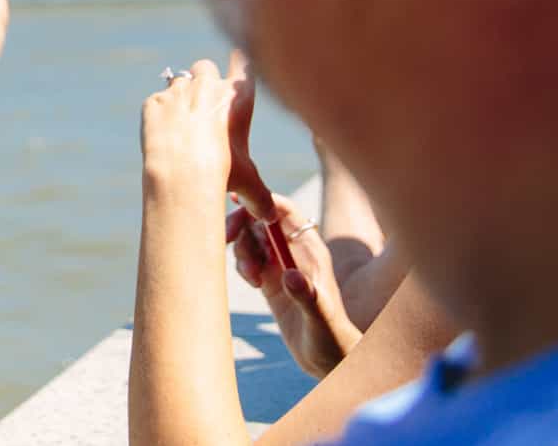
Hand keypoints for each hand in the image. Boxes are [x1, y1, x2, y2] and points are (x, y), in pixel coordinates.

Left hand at [139, 52, 273, 217]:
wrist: (181, 169)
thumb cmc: (222, 172)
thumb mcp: (248, 183)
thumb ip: (260, 196)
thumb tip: (271, 216)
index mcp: (236, 96)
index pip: (243, 63)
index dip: (240, 60)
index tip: (238, 56)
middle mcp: (207, 85)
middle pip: (205, 67)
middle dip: (203, 80)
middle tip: (201, 104)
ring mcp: (177, 90)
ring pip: (177, 81)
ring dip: (179, 98)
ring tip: (181, 126)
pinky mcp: (153, 102)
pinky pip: (156, 102)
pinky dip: (158, 115)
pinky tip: (162, 137)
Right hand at [230, 195, 366, 377]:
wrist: (327, 359)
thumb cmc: (330, 339)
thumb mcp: (320, 319)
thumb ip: (307, 296)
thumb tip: (289, 275)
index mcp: (310, 249)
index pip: (285, 211)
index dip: (263, 200)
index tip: (238, 199)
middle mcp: (295, 250)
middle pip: (261, 218)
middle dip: (241, 223)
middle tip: (227, 239)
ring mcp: (281, 263)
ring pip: (251, 237)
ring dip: (241, 249)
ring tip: (251, 277)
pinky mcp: (270, 278)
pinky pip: (248, 257)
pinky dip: (242, 264)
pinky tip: (253, 283)